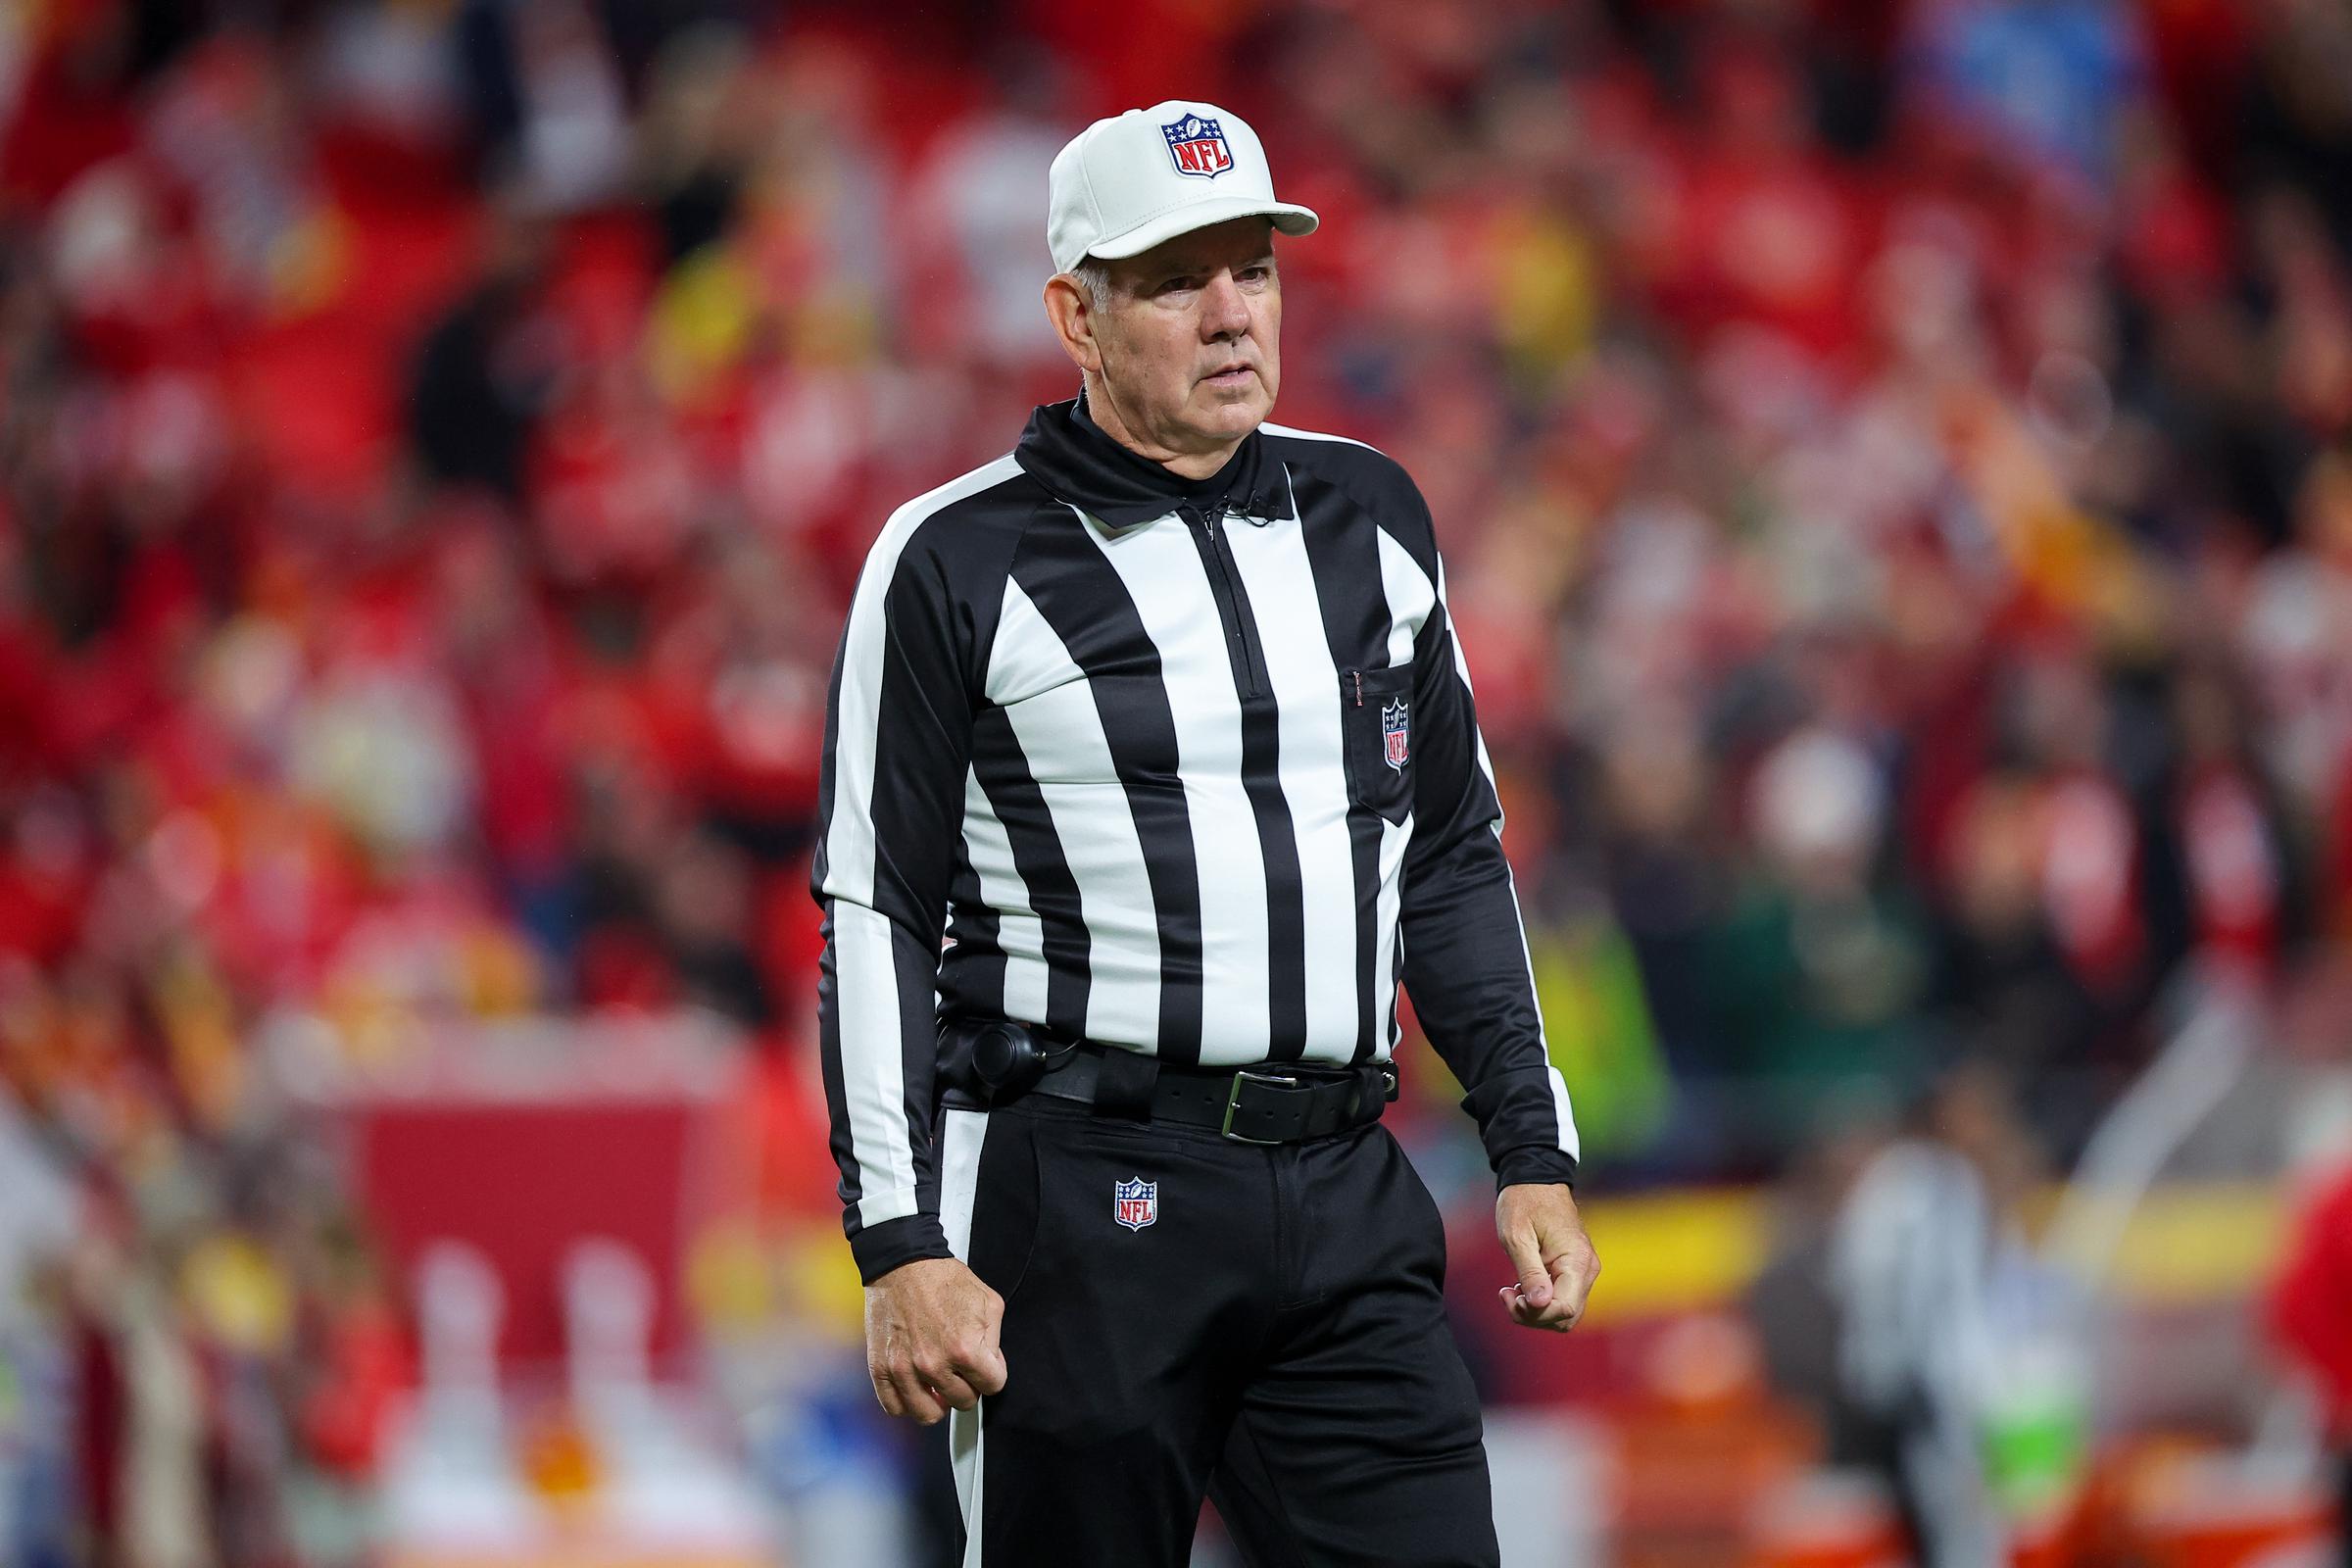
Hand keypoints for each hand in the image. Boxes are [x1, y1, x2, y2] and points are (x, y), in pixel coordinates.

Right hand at [863, 1257, 1008, 1423]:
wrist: (903, 1263)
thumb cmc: (945, 1279)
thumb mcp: (988, 1302)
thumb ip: (995, 1340)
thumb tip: (990, 1365)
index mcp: (965, 1351)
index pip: (993, 1387)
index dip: (992, 1372)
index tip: (983, 1362)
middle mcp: (934, 1366)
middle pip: (964, 1402)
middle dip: (967, 1384)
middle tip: (960, 1366)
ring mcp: (904, 1370)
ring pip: (929, 1415)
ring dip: (939, 1401)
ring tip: (939, 1383)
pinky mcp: (881, 1369)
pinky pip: (895, 1408)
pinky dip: (908, 1404)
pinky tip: (916, 1388)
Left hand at [1495, 1183, 1598, 1331]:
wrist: (1535, 1180)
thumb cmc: (1524, 1202)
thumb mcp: (1517, 1237)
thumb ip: (1530, 1272)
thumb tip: (1540, 1304)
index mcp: (1576, 1260)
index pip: (1564, 1308)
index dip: (1536, 1313)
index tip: (1510, 1295)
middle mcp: (1587, 1269)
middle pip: (1566, 1316)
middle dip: (1534, 1316)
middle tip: (1507, 1295)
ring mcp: (1583, 1271)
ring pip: (1564, 1312)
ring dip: (1536, 1310)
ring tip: (1512, 1290)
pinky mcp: (1574, 1270)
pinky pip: (1562, 1298)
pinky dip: (1540, 1301)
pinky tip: (1521, 1285)